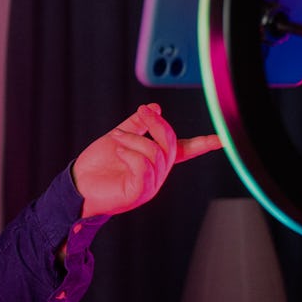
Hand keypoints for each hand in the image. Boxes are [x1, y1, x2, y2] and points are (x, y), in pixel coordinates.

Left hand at [72, 103, 222, 218]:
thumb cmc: (98, 165)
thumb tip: (156, 107)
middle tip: (141, 112)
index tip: (223, 138)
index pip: (185, 150)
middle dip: (157, 124)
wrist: (77, 185)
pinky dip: (130, 154)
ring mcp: (150, 185)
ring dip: (134, 139)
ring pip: (156, 153)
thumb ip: (137, 124)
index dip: (204, 143)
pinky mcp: (139, 193)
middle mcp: (158, 174)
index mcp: (156, 161)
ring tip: (116, 138)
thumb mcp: (119, 137)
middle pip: (171, 143)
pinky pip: (144, 167)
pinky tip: (118, 151)